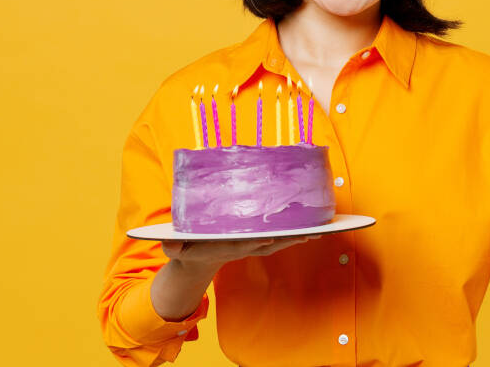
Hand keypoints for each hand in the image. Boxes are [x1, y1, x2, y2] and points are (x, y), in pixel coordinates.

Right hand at [161, 233, 320, 270]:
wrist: (198, 260)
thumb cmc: (187, 248)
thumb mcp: (176, 248)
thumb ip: (173, 246)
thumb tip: (171, 245)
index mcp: (225, 247)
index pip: (244, 244)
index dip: (258, 240)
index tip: (271, 236)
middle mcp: (243, 247)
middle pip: (269, 243)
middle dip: (288, 239)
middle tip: (308, 232)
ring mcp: (252, 246)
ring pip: (278, 242)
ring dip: (298, 238)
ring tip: (319, 231)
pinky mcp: (257, 242)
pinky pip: (279, 239)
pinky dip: (296, 235)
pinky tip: (313, 230)